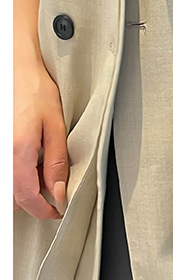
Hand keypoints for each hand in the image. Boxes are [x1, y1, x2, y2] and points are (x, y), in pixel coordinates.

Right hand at [13, 62, 67, 219]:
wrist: (13, 68)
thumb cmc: (32, 89)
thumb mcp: (55, 126)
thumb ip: (57, 162)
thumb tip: (59, 190)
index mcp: (17, 153)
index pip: (27, 199)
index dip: (44, 211)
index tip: (56, 211)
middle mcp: (0, 155)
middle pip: (13, 197)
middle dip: (34, 198)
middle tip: (53, 185)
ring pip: (7, 186)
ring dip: (24, 185)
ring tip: (41, 165)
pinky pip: (4, 171)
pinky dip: (16, 172)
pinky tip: (28, 158)